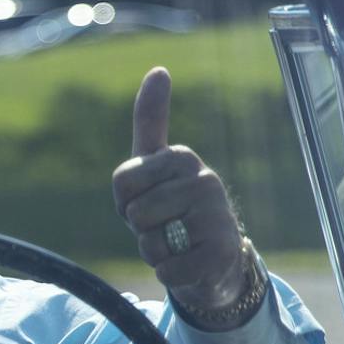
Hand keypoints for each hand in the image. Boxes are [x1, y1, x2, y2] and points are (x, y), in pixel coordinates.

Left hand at [112, 67, 250, 318]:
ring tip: (178, 243)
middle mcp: (204, 180)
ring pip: (150, 241)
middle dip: (140, 228)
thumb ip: (151, 121)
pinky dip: (169, 273)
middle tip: (164, 225)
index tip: (145, 199)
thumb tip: (159, 69)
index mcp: (181, 158)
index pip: (122, 181)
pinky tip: (189, 264)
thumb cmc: (172, 209)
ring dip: (155, 251)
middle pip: (135, 213)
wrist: (212, 260)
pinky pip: (167, 269)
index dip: (124, 201)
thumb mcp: (154, 165)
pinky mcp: (222, 252)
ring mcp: (217, 215)